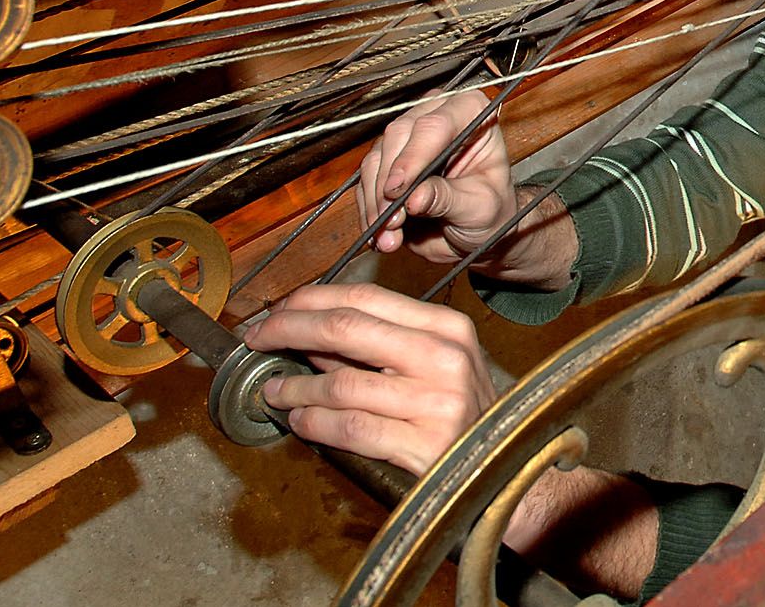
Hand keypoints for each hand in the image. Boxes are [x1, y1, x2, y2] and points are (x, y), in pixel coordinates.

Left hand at [243, 283, 495, 475]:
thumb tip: (310, 330)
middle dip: (290, 330)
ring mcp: (435, 401)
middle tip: (258, 338)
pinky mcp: (423, 444)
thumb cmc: (462, 412)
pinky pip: (351, 428)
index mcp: (446, 327)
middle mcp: (444, 357)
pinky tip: (299, 423)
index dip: (312, 301)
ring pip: (341, 384)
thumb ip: (380, 344)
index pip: (366, 298)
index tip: (278, 312)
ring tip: (275, 391)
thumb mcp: (435, 363)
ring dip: (295, 388)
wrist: (506, 464)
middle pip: (347, 330)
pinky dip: (315, 424)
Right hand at [358, 90, 513, 262]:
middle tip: (392, 219)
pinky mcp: (385, 163)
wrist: (477, 232)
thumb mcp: (480, 208)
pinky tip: (379, 233)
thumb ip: (448, 199)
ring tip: (388, 235)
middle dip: (389, 182)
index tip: (399, 189)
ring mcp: (407, 139)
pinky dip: (368, 209)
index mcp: (470, 113)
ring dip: (376, 201)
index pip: (436, 125)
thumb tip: (415, 198)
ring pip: (377, 159)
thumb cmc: (490, 211)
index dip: (413, 156)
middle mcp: (435, 117)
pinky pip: (365, 181)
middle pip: (398, 136)